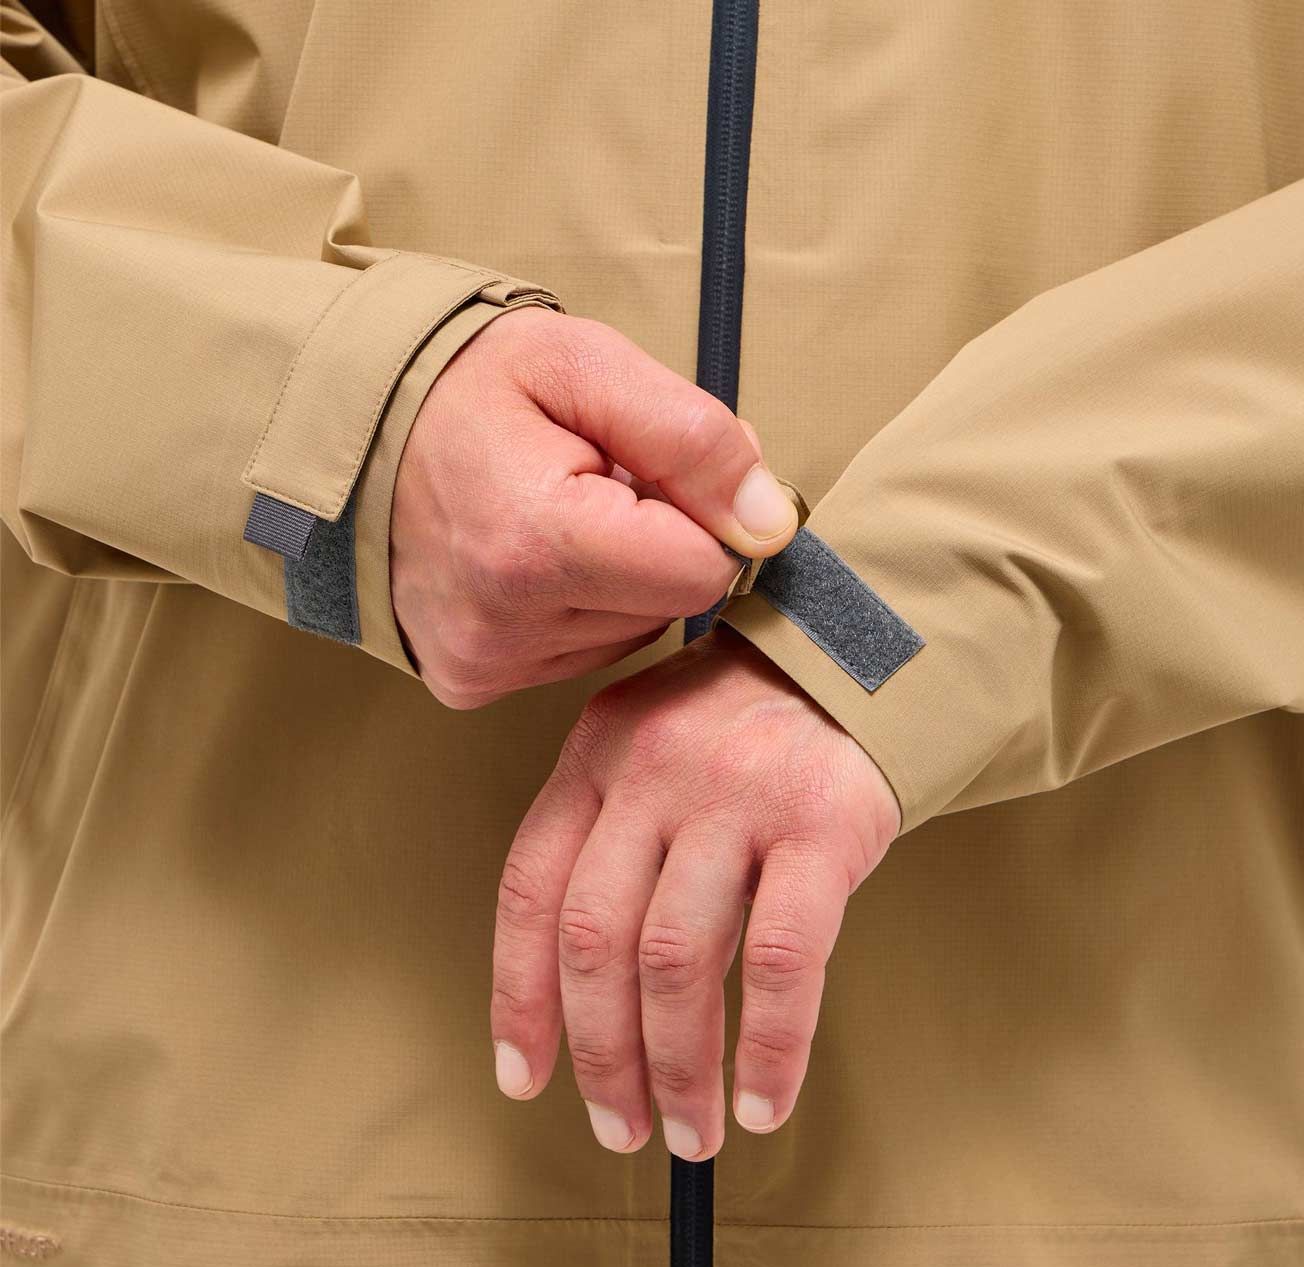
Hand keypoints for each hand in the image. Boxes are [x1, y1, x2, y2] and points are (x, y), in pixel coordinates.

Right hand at [390, 308, 798, 706]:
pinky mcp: (472, 680)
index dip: (699, 513)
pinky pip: (581, 652)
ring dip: (617, 573)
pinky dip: (576, 604)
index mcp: (538, 545)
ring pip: (631, 633)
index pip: (703, 571)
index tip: (647, 469)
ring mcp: (485, 663)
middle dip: (653, 539)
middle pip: (669, 605)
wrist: (346, 427)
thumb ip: (691, 437)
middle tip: (587, 481)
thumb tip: (772, 523)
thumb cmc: (466, 383)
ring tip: (551, 512)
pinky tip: (529, 555)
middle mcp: (506, 627)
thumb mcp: (584, 363)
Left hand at [490, 626, 899, 1157]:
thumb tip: (607, 1014)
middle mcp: (653, 772)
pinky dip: (770, 1049)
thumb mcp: (655, 760)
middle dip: (601, 1056)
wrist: (860, 661)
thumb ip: (620, 857)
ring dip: (677, 1069)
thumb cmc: (745, 732)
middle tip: (620, 1130)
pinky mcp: (822, 825)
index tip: (524, 1080)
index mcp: (596, 755)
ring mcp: (737, 796)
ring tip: (691, 1133)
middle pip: (597, 938)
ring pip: (679, 961)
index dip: (518, 999)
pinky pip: (783, 963)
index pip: (530, 891)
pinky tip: (764, 1101)